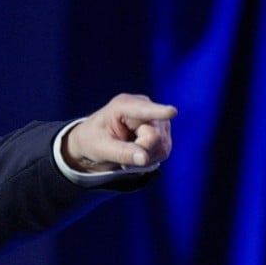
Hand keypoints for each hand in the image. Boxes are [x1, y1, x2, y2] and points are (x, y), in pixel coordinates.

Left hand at [62, 94, 176, 172]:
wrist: (96, 142)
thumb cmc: (93, 140)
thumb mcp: (100, 148)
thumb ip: (121, 152)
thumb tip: (144, 158)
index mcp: (124, 105)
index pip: (144, 110)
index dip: (159, 112)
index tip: (172, 112)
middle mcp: (145, 107)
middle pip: (154, 137)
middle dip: (140, 151)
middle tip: (120, 152)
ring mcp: (156, 119)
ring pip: (162, 146)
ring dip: (143, 157)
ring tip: (126, 152)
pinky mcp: (162, 131)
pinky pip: (163, 151)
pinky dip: (149, 158)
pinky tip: (136, 153)